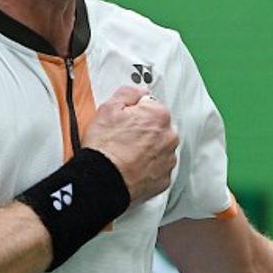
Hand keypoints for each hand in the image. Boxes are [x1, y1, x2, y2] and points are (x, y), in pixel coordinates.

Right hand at [83, 86, 177, 203]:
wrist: (102, 181)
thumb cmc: (104, 147)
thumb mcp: (108, 108)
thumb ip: (128, 93)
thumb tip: (139, 91)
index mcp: (159, 115)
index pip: (151, 107)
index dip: (135, 113)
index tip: (125, 122)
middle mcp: (169, 137)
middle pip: (158, 128)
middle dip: (144, 131)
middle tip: (124, 139)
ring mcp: (168, 159)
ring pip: (160, 149)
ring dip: (148, 150)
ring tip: (127, 155)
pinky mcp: (164, 179)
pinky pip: (158, 168)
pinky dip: (148, 168)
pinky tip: (133, 168)